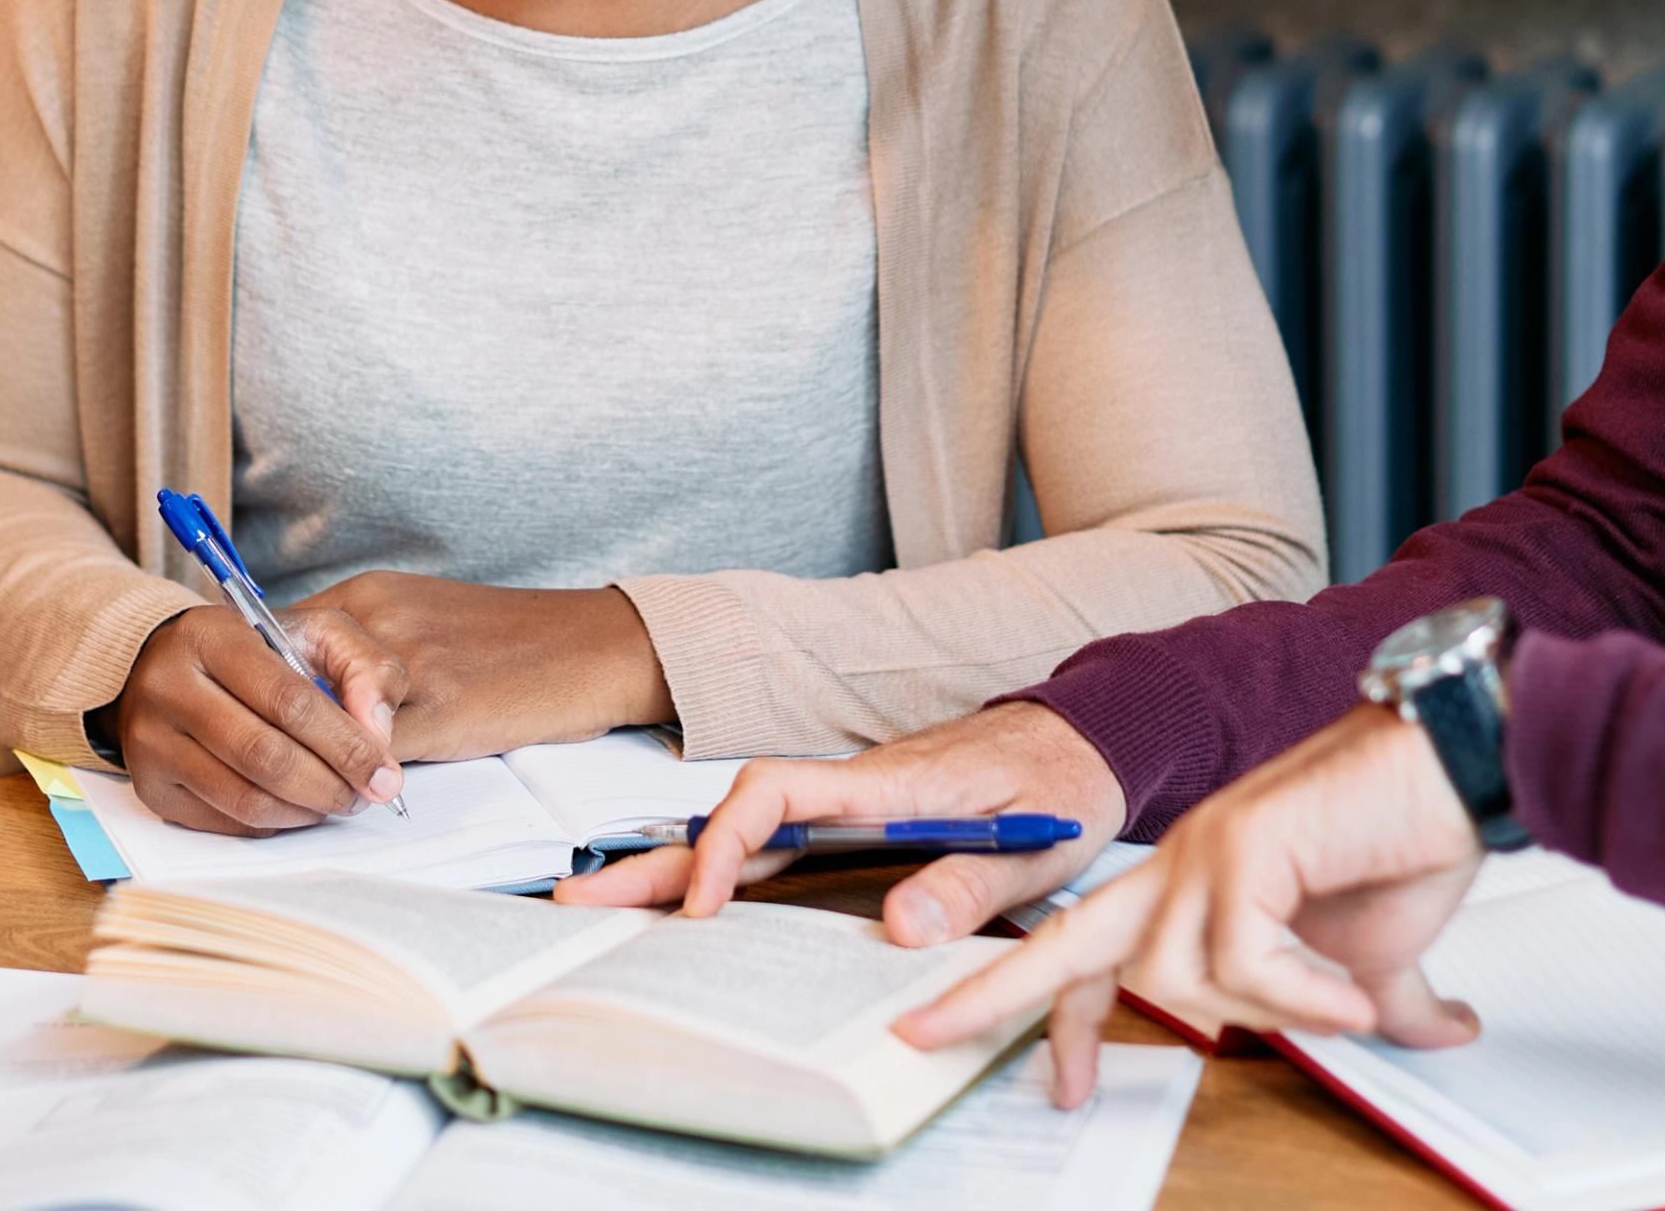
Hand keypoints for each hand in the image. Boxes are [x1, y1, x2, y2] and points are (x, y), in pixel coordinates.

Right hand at [108, 606, 406, 835]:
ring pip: (244, 798)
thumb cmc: (252, 649)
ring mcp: (152, 741)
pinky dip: (274, 822)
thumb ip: (363, 666)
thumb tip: (378, 733)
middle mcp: (169, 688)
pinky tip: (298, 805)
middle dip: (330, 785)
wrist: (165, 662)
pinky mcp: (150, 786)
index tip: (385, 774)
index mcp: (212, 637)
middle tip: (366, 795)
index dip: (345, 744)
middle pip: (265, 756)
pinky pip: (224, 821)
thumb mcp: (314, 632)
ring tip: (338, 800)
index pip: (289, 701)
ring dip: (306, 810)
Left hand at [288, 572, 674, 763]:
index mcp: (371, 595)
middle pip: (286, 679)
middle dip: (277, 732)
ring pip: (323, 719)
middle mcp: (378, 617)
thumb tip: (304, 698)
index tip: (259, 726)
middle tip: (275, 769)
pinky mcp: (441, 706)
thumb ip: (364, 652)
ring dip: (314, 761)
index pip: (276, 639)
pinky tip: (362, 795)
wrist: (595, 646)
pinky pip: (370, 752)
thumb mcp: (427, 624)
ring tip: (318, 789)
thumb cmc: (514, 644)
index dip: (261, 692)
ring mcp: (407, 659)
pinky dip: (354, 779)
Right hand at [557, 701, 1127, 950]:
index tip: (707, 904)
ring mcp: (848, 807)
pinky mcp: (855, 824)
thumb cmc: (1060, 787)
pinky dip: (720, 872)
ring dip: (676, 867)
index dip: (728, 842)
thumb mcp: (1036, 845)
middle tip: (579, 899)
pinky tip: (689, 905)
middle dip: (659, 859)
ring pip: (744, 832)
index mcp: (887, 787)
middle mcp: (852, 790)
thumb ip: (970, 881)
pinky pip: (772, 847)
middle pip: (734, 817)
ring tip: (604, 905)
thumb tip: (898, 925)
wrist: (1085, 739)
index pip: (778, 794)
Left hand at [892, 704, 1485, 1105]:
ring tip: (1342, 1004)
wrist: (1453, 765)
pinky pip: (1242, 961)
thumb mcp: (1373, 958)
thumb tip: (1427, 1034)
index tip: (1004, 1059)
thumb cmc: (1407, 839)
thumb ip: (1361, 1001)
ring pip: (1175, 976)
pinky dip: (1301, 995)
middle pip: (1064, 943)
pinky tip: (1348, 996)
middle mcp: (1182, 863)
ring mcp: (1206, 849)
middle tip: (925, 1037)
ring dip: (1270, 1014)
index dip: (1042, 1007)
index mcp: (1191, 883)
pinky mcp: (1244, 845)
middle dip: (988, 995)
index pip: (1093, 952)